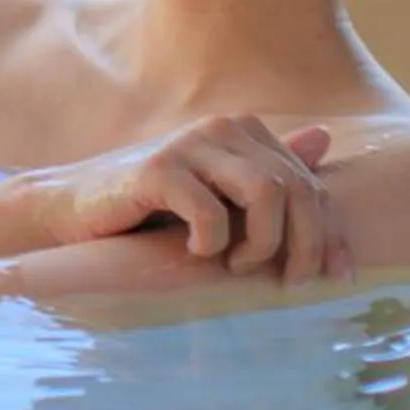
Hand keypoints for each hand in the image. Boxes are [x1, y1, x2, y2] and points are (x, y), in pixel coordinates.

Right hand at [43, 115, 347, 282]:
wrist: (74, 209)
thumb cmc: (150, 208)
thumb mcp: (220, 194)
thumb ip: (268, 170)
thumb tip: (323, 139)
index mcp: (244, 131)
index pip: (310, 182)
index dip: (330, 233)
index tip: (336, 277)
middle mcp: (222, 127)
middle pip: (296, 189)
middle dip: (304, 245)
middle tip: (287, 282)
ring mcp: (188, 144)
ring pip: (265, 193)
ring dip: (261, 243)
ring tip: (235, 266)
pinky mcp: (156, 169)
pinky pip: (210, 212)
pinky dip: (211, 244)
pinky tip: (194, 252)